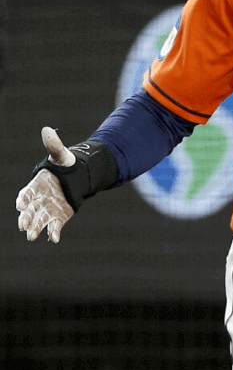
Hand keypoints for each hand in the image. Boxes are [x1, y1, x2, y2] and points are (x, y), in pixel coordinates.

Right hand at [16, 127, 75, 242]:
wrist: (76, 177)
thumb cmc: (64, 165)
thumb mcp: (61, 155)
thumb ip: (54, 146)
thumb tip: (47, 129)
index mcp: (37, 185)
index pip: (26, 193)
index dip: (23, 199)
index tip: (20, 205)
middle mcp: (39, 200)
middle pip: (29, 211)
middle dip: (25, 218)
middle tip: (23, 226)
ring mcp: (48, 210)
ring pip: (39, 221)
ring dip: (36, 229)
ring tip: (32, 237)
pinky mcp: (59, 217)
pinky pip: (55, 226)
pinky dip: (54, 233)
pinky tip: (55, 239)